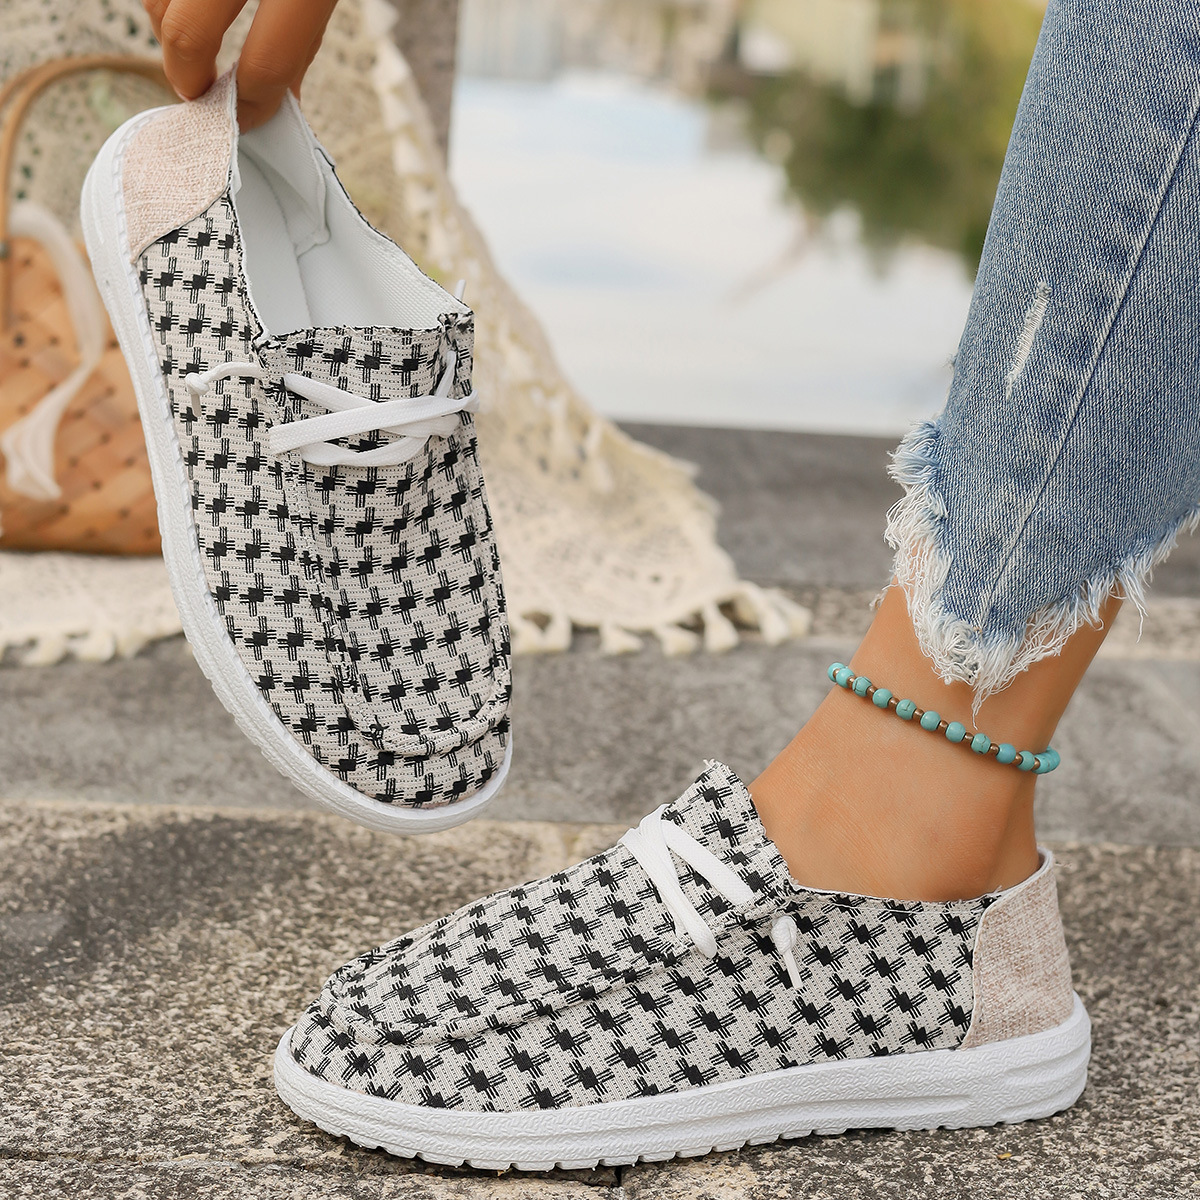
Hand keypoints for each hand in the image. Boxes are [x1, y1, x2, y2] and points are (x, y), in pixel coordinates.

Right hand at [143, 0, 338, 129]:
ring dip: (166, 33)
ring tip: (193, 48)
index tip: (242, 119)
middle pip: (188, 32)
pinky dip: (160, 3)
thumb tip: (282, 105)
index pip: (266, 63)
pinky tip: (182, 11)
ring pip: (156, 1)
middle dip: (187, 75)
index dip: (251, 103)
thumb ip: (298, 46)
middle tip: (199, 93)